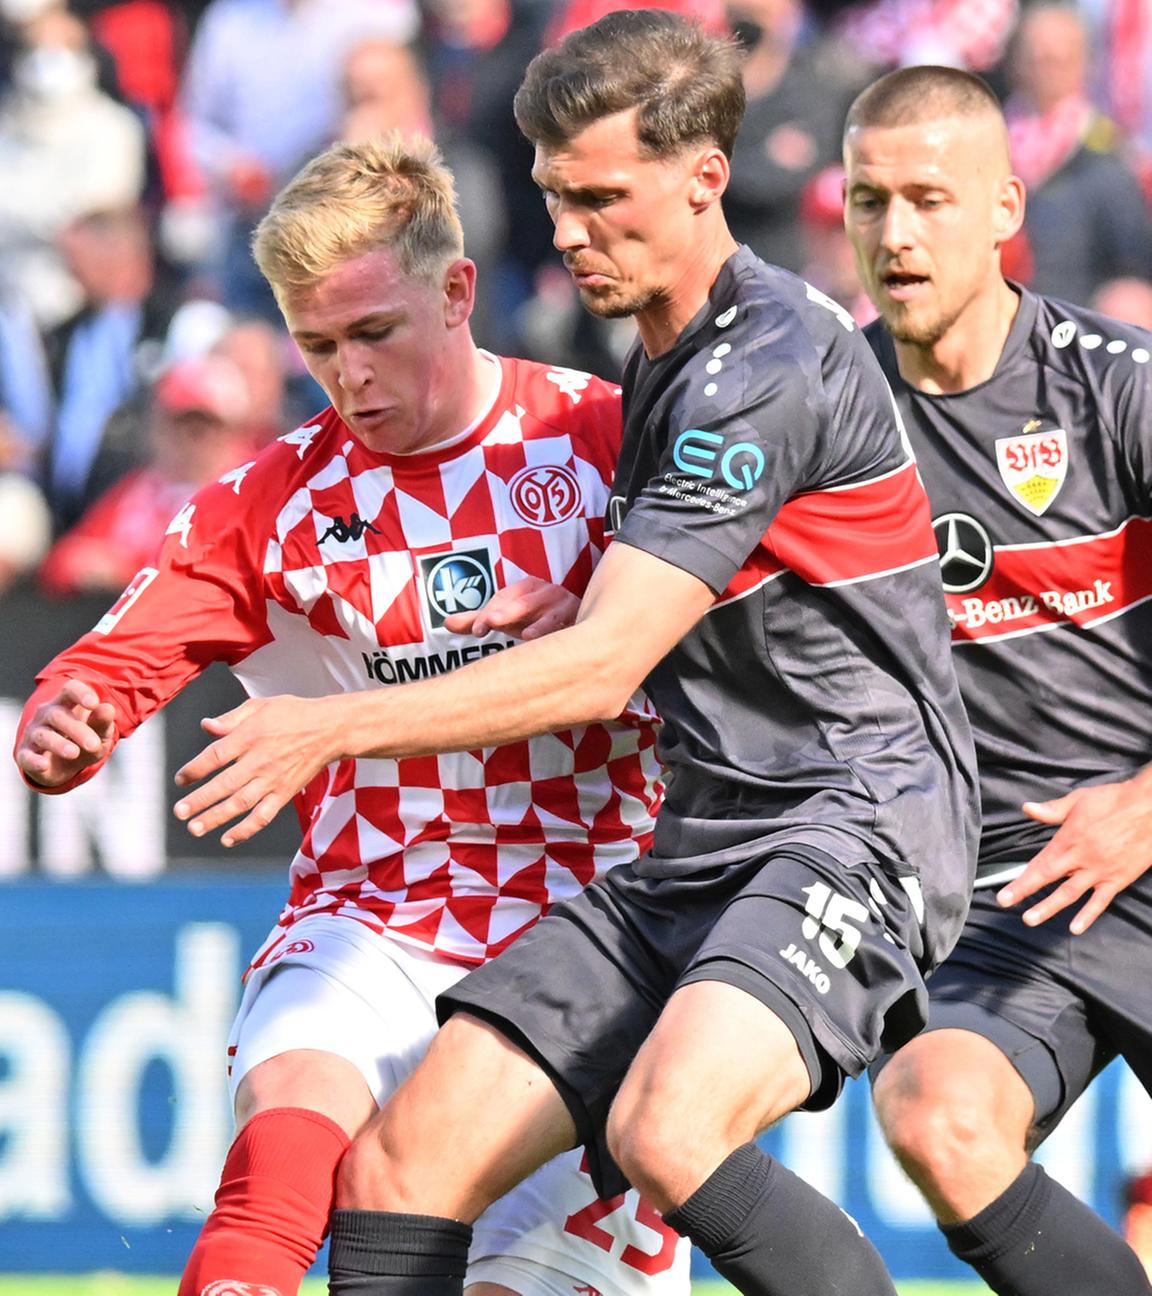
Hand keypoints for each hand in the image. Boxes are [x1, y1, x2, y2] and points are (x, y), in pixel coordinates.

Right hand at [16, 680, 116, 787]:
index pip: (69, 690)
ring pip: (44, 735)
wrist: (64, 766)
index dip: (80, 694)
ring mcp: (34, 734)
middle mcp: (46, 715)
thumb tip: (108, 708)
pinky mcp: (26, 755)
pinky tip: (44, 765)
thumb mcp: (100, 734)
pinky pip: (27, 757)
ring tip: (74, 753)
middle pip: (58, 715)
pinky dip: (35, 761)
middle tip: (93, 744)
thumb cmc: (84, 742)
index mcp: (66, 704)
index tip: (94, 704)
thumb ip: (103, 722)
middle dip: (77, 730)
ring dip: (59, 744)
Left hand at [173, 695, 342, 846]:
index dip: (195, 769)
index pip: (215, 756)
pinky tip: (228, 839)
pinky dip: (246, 830)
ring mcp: (273, 780)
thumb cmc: (294, 714)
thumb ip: (231, 718)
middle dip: (199, 800)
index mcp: (249, 737)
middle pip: (224, 784)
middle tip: (179, 812)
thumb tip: (206, 726)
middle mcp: (259, 761)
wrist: (330, 729)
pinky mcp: (285, 793)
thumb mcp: (261, 706)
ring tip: (195, 828)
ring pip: (240, 804)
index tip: (181, 779)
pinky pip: (264, 815)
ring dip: (216, 818)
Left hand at [443, 577, 580, 639]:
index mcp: (523, 589)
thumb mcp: (507, 618)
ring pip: (548, 614)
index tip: (478, 629)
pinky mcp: (578, 618)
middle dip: (507, 613)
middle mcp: (543, 592)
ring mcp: (562, 604)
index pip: (503, 599)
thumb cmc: (535, 617)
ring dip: (537, 624)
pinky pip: (569, 625)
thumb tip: (445, 623)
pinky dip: (560, 632)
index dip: (489, 612)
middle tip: (491, 623)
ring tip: (526, 635)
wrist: (577, 618)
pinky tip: (551, 641)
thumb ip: (479, 620)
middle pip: (522, 603)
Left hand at [997, 772, 1151, 932]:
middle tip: (1006, 905)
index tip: (1005, 893)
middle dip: (1025, 893)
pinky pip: (1101, 900)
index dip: (1020, 880)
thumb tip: (1027, 809)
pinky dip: (1088, 915)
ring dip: (1049, 907)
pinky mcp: (1118, 879)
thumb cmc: (1116, 801)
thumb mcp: (1080, 799)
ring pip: (1070, 893)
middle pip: (1048, 879)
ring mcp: (1100, 871)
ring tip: (1031, 919)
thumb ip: (1053, 809)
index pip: (1039, 864)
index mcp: (1069, 839)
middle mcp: (1081, 857)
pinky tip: (1076, 927)